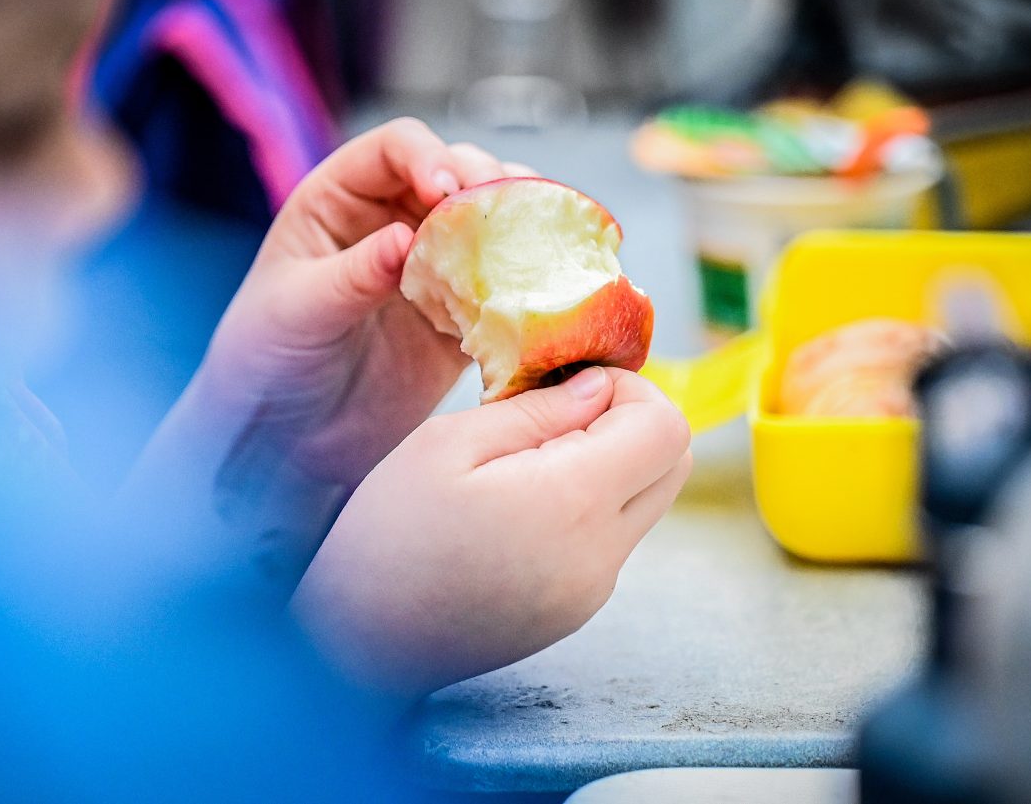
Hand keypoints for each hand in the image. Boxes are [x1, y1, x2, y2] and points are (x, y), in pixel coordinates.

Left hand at [199, 118, 534, 489]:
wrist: (283, 442)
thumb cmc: (265, 362)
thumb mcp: (297, 312)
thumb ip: (352, 274)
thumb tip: (405, 238)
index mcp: (340, 199)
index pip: (396, 149)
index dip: (429, 156)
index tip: (447, 191)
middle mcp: (392, 221)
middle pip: (459, 174)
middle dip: (489, 185)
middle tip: (510, 214)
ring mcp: (430, 269)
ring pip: (491, 225)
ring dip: (521, 225)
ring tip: (544, 240)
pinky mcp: (459, 321)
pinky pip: (502, 291)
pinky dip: (527, 288)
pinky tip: (543, 296)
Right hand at [289, 367, 691, 703]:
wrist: (354, 643)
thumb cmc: (386, 534)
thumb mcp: (447, 444)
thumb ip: (537, 410)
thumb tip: (599, 388)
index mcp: (573, 505)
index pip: (666, 428)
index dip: (630, 390)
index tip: (570, 387)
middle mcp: (601, 555)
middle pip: (675, 464)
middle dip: (632, 422)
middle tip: (558, 414)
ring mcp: (594, 591)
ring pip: (648, 501)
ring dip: (612, 464)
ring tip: (531, 461)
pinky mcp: (577, 611)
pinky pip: (614, 539)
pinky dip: (590, 507)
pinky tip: (522, 506)